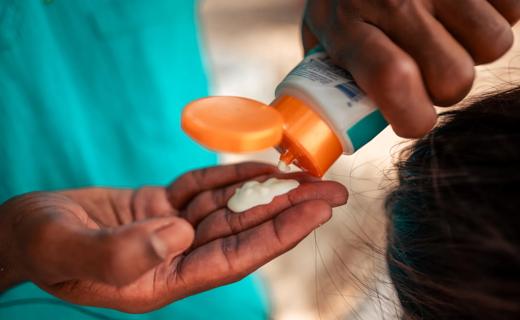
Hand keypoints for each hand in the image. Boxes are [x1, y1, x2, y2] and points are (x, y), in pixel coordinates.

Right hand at [0, 162, 346, 311]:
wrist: (21, 228)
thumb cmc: (40, 243)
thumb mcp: (67, 248)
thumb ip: (120, 252)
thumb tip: (178, 233)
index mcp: (161, 280)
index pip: (234, 258)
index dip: (277, 234)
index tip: (316, 212)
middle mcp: (175, 256)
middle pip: (243, 232)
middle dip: (288, 211)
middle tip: (332, 191)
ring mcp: (169, 230)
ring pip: (229, 209)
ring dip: (266, 190)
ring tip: (304, 175)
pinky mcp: (160, 206)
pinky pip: (202, 190)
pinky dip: (229, 176)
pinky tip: (257, 166)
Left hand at [303, 0, 519, 136]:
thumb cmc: (343, 2)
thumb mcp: (322, 39)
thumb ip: (337, 80)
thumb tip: (361, 124)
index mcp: (347, 25)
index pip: (393, 79)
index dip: (413, 116)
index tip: (412, 119)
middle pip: (454, 76)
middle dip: (446, 89)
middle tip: (426, 71)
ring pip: (491, 46)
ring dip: (472, 52)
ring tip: (442, 37)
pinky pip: (510, 13)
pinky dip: (491, 18)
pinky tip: (457, 14)